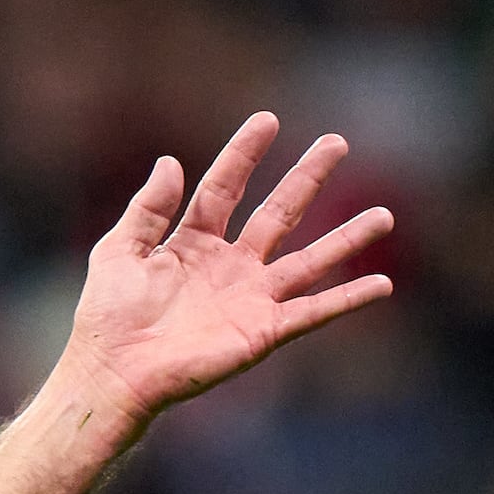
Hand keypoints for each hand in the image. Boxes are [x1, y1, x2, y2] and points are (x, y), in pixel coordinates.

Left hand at [56, 115, 395, 432]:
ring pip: (309, 260)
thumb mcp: (119, 250)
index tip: (268, 120)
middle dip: (307, 178)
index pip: (224, 188)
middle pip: (278, 212)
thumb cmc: (109, 317)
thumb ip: (148, 208)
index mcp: (192, 242)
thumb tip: (172, 161)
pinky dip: (348, 298)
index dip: (244, 154)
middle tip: (337, 142)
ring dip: (346, 238)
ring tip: (384, 215)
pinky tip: (382, 284)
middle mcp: (229, 266)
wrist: (114, 372)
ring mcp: (250, 298)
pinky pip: (313, 311)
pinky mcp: (263, 331)